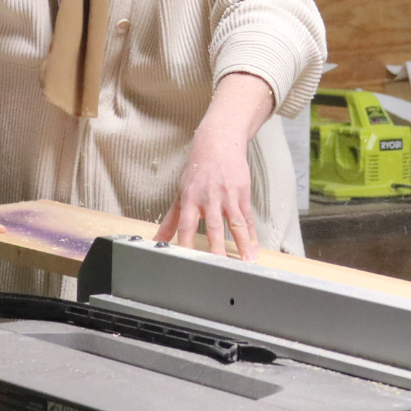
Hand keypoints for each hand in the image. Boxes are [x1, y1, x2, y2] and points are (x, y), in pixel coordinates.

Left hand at [154, 73, 273, 260]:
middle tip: (220, 268)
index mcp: (190, 198)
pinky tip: (253, 248)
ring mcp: (228, 195)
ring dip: (241, 244)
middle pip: (213, 227)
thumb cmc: (197, 168)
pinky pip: (248, 216)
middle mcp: (209, 197)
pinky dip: (251, 234)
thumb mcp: (181, 192)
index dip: (186, 244)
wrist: (219, 142)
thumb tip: (157, 239)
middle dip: (217, 248)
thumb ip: (171, 219)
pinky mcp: (242, 192)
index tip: (187, 263)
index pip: (187, 226)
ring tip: (246, 262)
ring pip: (235, 223)